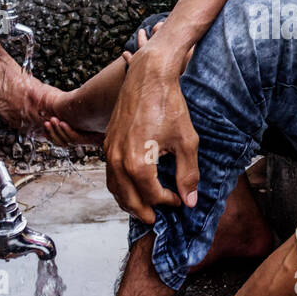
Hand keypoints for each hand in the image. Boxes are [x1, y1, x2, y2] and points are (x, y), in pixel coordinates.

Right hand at [104, 34, 199, 221]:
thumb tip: (190, 200)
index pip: (152, 196)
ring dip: (128, 201)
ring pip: (114, 187)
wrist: (148, 76)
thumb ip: (188, 174)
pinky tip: (131, 186)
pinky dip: (119, 185)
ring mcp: (109, 150)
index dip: (169, 202)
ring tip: (142, 208)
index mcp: (138, 162)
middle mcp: (118, 159)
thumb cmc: (169, 105)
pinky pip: (109, 172)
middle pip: (128, 198)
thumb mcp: (186, 141)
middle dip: (144, 211)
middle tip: (156, 219)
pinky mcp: (107, 141)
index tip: (180, 200)